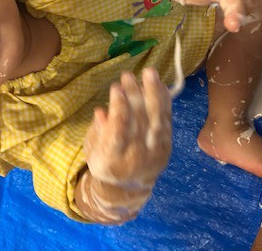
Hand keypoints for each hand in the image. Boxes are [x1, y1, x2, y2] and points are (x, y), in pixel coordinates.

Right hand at [84, 68, 171, 190]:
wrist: (127, 189)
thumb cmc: (105, 162)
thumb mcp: (93, 149)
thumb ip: (98, 131)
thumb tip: (102, 111)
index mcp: (113, 159)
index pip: (119, 129)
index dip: (118, 107)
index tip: (115, 87)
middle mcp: (137, 157)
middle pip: (139, 122)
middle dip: (135, 96)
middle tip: (129, 75)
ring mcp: (155, 152)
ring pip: (157, 120)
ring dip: (153, 94)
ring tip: (149, 73)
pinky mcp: (167, 147)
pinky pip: (167, 121)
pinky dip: (165, 102)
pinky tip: (161, 85)